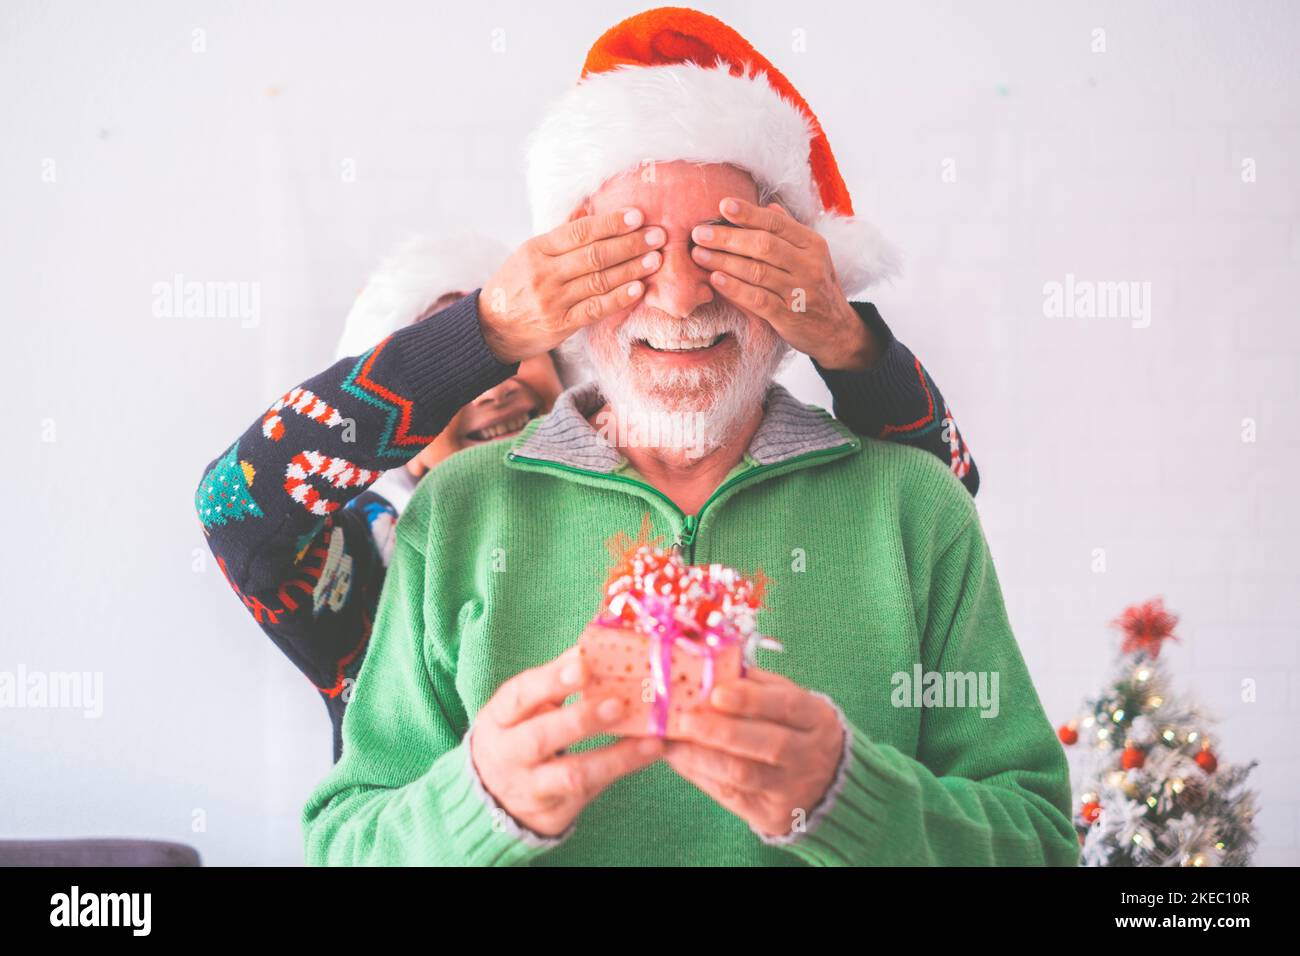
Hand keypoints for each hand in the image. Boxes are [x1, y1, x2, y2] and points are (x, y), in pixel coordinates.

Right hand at [470, 627, 663, 836]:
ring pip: (571, 774)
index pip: (520, 695)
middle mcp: (507, 755)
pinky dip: (622, 770)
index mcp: (499, 719)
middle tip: (619, 702)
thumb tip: (596, 647)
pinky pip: (592, 791)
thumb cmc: (519, 734)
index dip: (551, 680)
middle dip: (581, 720)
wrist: (493, 797)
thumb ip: (555, 682)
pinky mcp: (553, 813)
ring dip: (614, 755)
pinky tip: (650, 753)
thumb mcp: (525, 708)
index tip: (583, 663)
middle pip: (540, 738)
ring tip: (651, 738)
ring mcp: (530, 788)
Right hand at [479, 209, 665, 362]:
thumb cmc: (516, 286)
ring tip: (655, 259)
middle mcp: (544, 273)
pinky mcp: (560, 325)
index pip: (580, 231)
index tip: (637, 216)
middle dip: (630, 244)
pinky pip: (594, 309)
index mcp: (537, 249)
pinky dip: (618, 298)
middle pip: (594, 254)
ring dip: (631, 269)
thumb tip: (588, 209)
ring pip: (598, 281)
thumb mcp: (530, 254)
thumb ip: (560, 236)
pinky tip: (638, 289)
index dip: (611, 223)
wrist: (491, 328)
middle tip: (657, 236)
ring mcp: (552, 300)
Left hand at [663, 667, 843, 838]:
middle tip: (685, 720)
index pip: (787, 706)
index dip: (751, 699)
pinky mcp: (772, 816)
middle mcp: (810, 756)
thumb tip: (709, 672)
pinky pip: (730, 796)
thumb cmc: (793, 727)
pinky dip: (700, 775)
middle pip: (769, 745)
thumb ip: (753, 685)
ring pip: (745, 775)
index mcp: (817, 719)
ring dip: (702, 756)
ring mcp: (793, 789)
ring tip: (672, 742)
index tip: (717, 693)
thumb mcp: (786, 700)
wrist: (824, 781)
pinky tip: (679, 759)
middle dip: (722, 731)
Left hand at [689, 197, 879, 370]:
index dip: (749, 214)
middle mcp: (808, 265)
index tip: (723, 205)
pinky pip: (757, 299)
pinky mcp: (788, 316)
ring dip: (724, 261)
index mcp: (812, 245)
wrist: (837, 331)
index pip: (777, 224)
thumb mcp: (813, 256)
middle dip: (728, 237)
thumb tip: (769, 207)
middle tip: (699, 233)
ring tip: (698, 254)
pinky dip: (735, 288)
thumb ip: (790, 232)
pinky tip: (716, 279)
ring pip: (757, 271)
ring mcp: (799, 291)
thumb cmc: (817, 288)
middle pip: (763, 245)